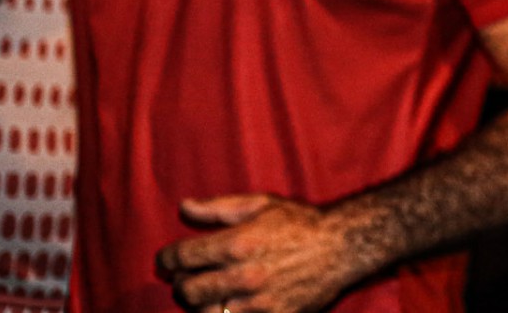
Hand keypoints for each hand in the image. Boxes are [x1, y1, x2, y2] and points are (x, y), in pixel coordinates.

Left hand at [157, 195, 373, 312]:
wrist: (342, 247)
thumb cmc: (300, 223)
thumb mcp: (261, 204)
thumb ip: (218, 208)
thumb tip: (184, 207)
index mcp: (238, 243)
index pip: (181, 257)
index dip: (166, 259)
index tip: (165, 260)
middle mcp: (243, 275)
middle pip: (187, 290)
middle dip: (180, 283)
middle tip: (186, 278)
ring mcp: (256, 302)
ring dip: (199, 304)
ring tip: (206, 294)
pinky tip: (225, 306)